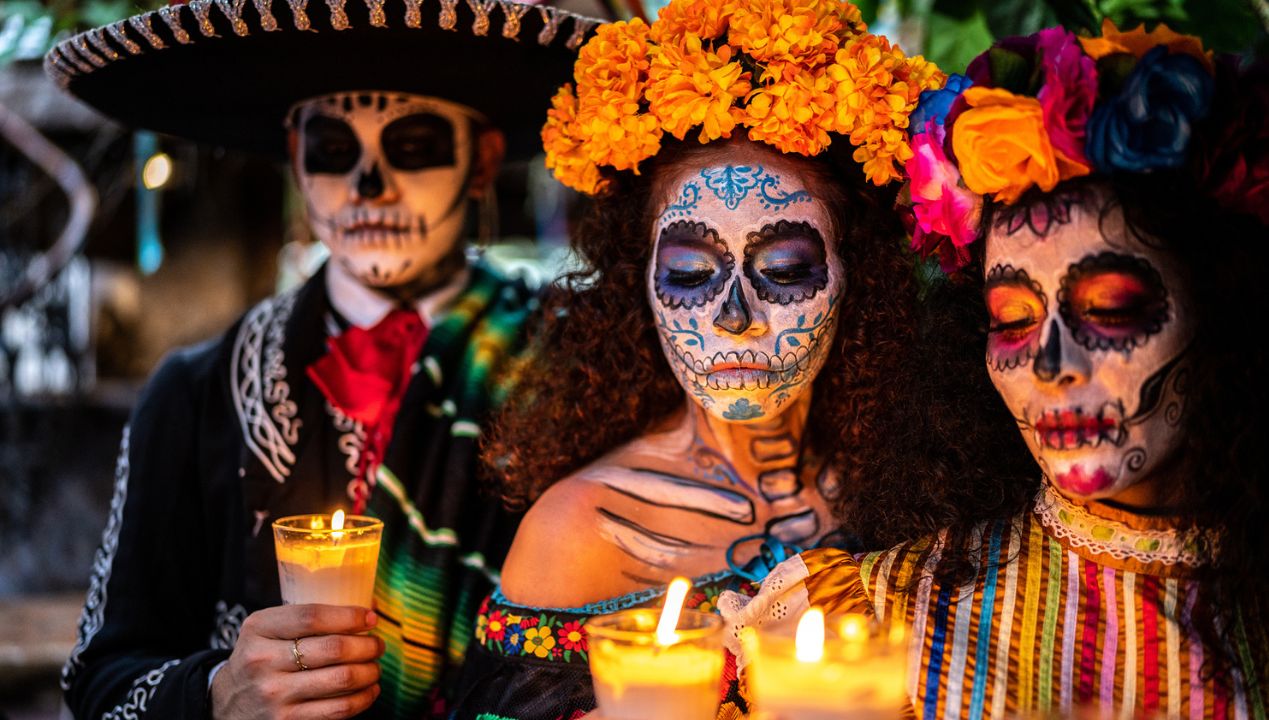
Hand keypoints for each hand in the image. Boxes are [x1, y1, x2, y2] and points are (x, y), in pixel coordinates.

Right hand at [210, 605, 383, 719]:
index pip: (312, 617)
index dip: (349, 616)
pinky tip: (369, 690)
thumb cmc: (261, 657)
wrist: (229, 701)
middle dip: (367, 645)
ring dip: (370, 671)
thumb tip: (369, 608)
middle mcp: (263, 660)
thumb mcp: (268, 629)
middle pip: (334, 648)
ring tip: (374, 667)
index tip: (370, 618)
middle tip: (377, 645)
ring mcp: (274, 694)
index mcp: (259, 628)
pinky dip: (363, 698)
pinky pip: (338, 709)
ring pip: (342, 679)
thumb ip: (307, 618)